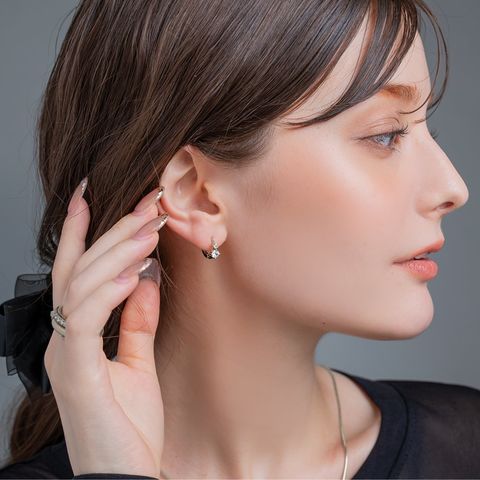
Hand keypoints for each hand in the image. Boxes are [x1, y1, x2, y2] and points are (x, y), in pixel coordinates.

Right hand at [44, 179, 167, 477]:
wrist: (125, 477)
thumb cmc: (128, 427)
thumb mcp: (137, 362)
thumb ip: (137, 320)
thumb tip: (143, 279)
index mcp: (76, 336)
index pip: (77, 273)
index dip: (82, 232)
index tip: (95, 196)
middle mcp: (63, 338)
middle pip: (81, 270)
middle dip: (112, 231)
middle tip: (146, 202)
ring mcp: (65, 354)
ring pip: (82, 285)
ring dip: (118, 252)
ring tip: (149, 228)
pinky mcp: (76, 371)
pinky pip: (86, 319)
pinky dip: (110, 291)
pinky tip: (134, 271)